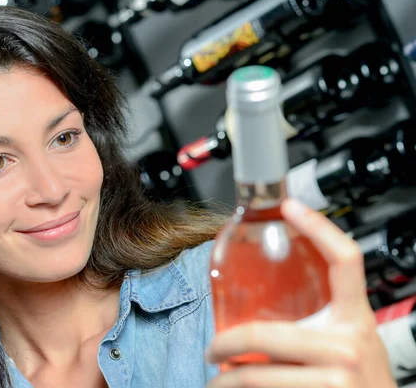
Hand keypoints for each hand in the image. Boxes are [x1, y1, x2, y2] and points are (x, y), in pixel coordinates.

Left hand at [205, 198, 397, 387]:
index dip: (319, 228)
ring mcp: (336, 377)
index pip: (345, 260)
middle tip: (212, 348)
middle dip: (226, 344)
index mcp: (356, 318)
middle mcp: (348, 344)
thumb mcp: (350, 339)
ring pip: (258, 373)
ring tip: (217, 375)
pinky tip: (234, 387)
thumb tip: (263, 309)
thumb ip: (319, 320)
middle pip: (266, 334)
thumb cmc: (361, 379)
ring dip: (227, 378)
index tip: (290, 206)